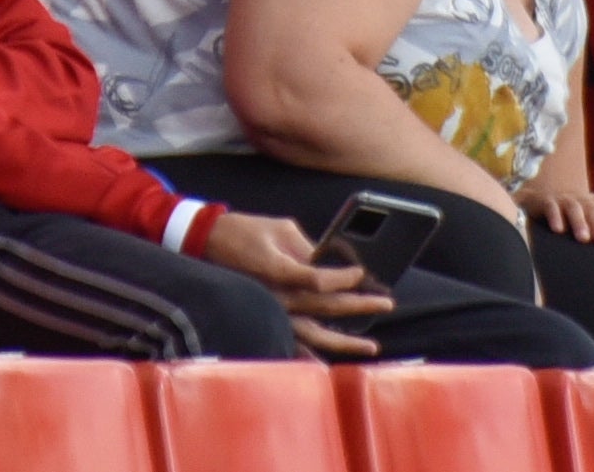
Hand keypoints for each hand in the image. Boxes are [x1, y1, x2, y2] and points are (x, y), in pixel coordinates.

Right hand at [201, 212, 397, 357]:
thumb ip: (309, 247)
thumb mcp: (281, 227)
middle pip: (326, 307)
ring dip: (345, 341)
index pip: (321, 280)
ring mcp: (272, 311)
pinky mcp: (265, 317)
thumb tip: (333, 262)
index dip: (345, 277)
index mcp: (281, 271)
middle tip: (387, 303)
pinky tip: (327, 365)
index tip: (363, 272)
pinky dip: (310, 356)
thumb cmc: (246, 230)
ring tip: (372, 346)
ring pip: (314, 334)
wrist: (206, 242)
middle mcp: (278, 296)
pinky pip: (291, 343)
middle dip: (360, 305)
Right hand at [515, 184, 593, 244]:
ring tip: (583, 238)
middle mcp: (583, 200)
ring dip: (580, 222)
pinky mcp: (547, 201)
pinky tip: (558, 230)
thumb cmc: (572, 219)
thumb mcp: (589, 223)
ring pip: (574, 208)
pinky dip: (555, 216)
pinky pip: (552, 206)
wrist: (542, 199)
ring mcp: (564, 199)